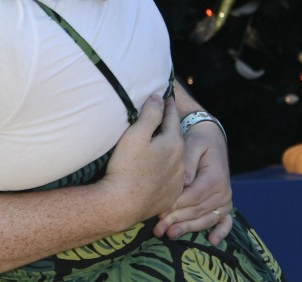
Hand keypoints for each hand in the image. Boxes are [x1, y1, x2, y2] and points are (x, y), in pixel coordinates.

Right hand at [100, 96, 183, 229]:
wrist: (122, 203)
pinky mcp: (169, 196)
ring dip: (170, 151)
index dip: (168, 106)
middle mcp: (180, 162)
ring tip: (161, 146)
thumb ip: (150, 114)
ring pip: (176, 160)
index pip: (172, 119)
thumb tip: (158, 98)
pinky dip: (167, 171)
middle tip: (164, 119)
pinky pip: (171, 178)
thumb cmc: (126, 166)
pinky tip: (160, 171)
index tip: (168, 97)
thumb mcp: (136, 134)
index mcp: (173, 144)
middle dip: (171, 128)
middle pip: (176, 139)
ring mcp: (176, 182)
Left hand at [152, 121, 232, 243]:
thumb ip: (187, 161)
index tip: (158, 212)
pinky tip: (212, 241)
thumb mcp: (191, 143)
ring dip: (189, 228)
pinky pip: (226, 221)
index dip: (175, 206)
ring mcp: (225, 199)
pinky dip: (221, 232)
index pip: (192, 197)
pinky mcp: (224, 204)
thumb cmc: (196, 141)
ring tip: (170, 234)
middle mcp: (223, 191)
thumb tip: (184, 181)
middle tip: (157, 229)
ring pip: (206, 219)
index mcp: (215, 178)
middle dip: (176, 220)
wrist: (210, 138)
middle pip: (197, 211)